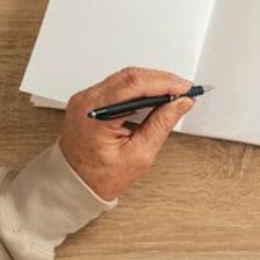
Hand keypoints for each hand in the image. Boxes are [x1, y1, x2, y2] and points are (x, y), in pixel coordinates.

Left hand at [59, 67, 197, 200]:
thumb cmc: (100, 176)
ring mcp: (85, 99)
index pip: (135, 85)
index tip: (185, 89)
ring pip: (124, 78)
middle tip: (183, 91)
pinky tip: (153, 97)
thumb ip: (161, 124)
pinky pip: (117, 85)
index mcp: (96, 114)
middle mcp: (87, 101)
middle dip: (161, 80)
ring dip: (151, 83)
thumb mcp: (139, 154)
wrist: (74, 182)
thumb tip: (180, 104)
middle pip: (130, 76)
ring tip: (172, 94)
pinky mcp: (89, 101)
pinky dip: (139, 88)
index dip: (165, 82)